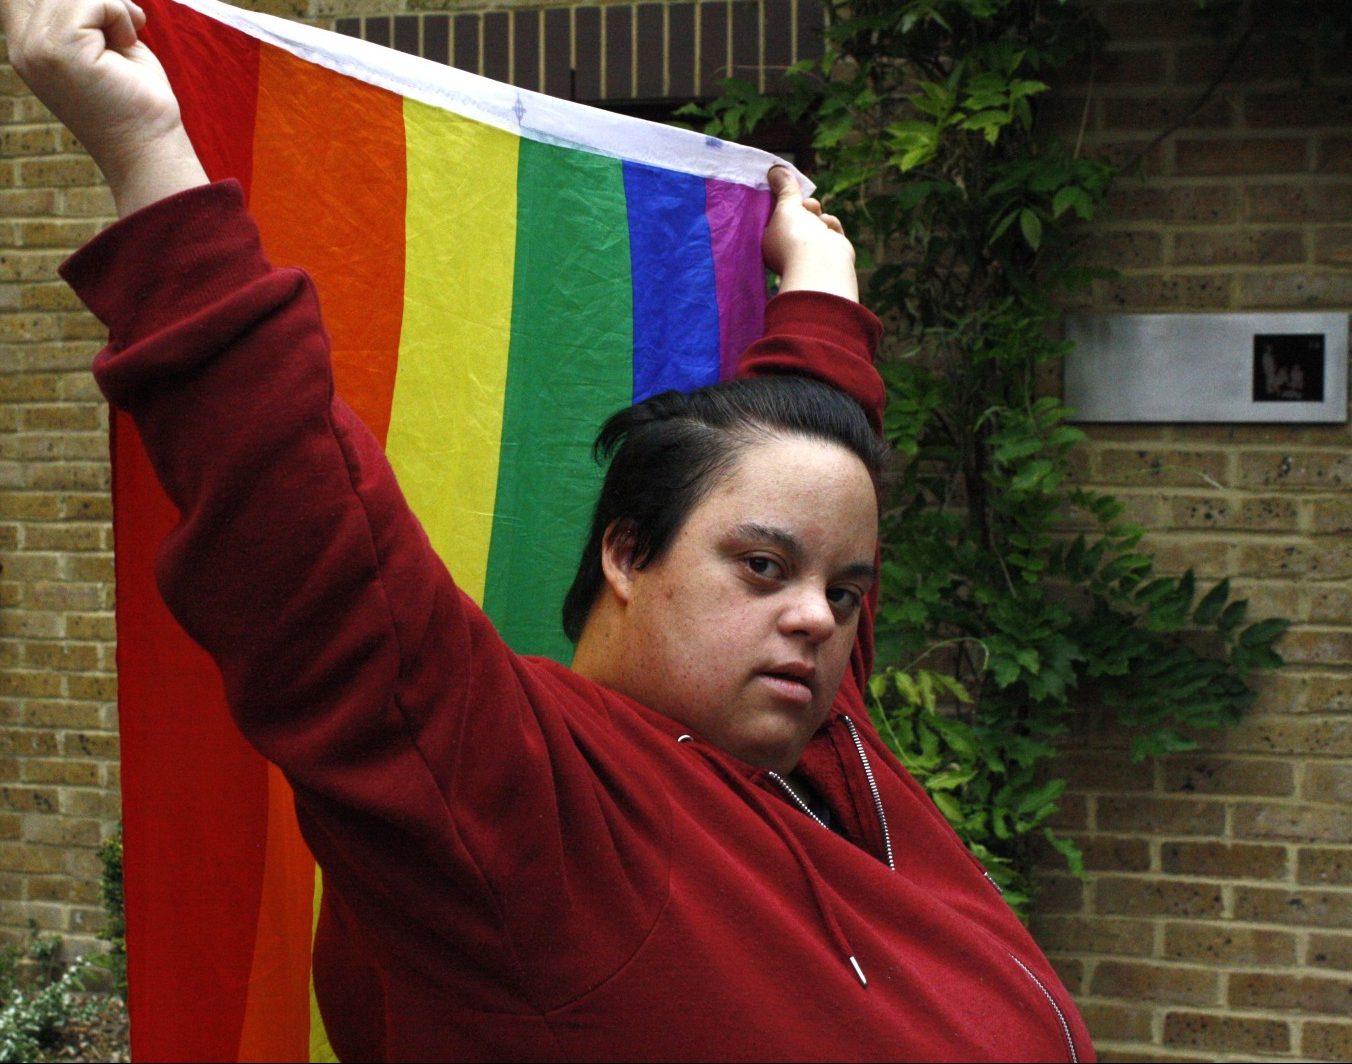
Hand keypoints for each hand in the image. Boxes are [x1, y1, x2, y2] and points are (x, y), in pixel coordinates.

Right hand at [2, 0, 207, 214]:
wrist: (150, 146)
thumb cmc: (134, 96)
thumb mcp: (100, 40)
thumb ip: (80, 9)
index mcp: (27, 44)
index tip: (104, 10)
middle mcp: (23, 47)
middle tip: (125, 22)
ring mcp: (36, 49)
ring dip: (113, 4)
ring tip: (127, 37)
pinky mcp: (61, 52)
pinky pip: (94, 1)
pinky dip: (120, 15)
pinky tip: (128, 44)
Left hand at [762, 166, 858, 300]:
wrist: (822, 263)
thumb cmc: (795, 236)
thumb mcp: (785, 207)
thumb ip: (783, 188)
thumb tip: (774, 168)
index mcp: (771, 243)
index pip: (775, 217)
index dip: (783, 202)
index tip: (786, 188)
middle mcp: (790, 249)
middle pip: (798, 217)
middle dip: (803, 206)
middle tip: (803, 203)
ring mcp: (811, 251)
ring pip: (815, 220)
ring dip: (816, 214)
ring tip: (814, 213)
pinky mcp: (831, 250)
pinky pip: (831, 228)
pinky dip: (831, 225)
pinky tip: (828, 229)